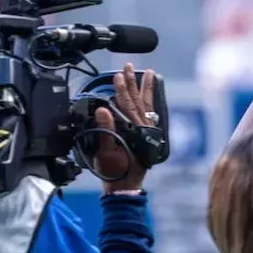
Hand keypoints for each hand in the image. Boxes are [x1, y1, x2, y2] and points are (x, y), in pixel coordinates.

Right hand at [94, 63, 156, 193]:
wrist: (124, 186)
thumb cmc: (114, 171)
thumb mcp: (105, 151)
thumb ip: (104, 130)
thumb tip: (103, 110)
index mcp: (133, 131)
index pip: (127, 104)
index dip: (122, 89)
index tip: (119, 75)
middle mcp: (142, 129)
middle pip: (137, 101)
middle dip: (133, 83)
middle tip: (129, 66)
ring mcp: (146, 132)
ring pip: (146, 106)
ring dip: (145, 89)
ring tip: (148, 74)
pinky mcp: (146, 135)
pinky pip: (149, 114)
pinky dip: (149, 103)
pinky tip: (149, 96)